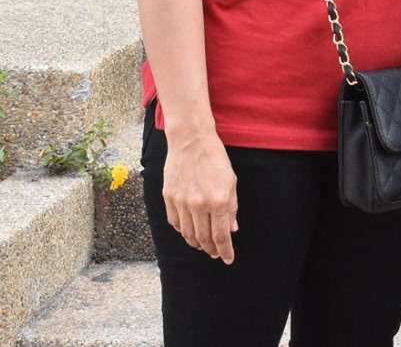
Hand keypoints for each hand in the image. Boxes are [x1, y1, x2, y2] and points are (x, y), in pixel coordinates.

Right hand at [162, 129, 238, 263]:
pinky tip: (188, 232)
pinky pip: (175, 222)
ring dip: (196, 243)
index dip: (225, 250)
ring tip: (203, 245)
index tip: (228, 259)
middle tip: (216, 254)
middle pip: (203, 238)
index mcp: (218, 201)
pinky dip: (182, 231)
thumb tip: (232, 230)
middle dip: (211, 249)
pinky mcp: (168, 197)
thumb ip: (231, 208)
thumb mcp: (231, 182)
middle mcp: (198, 204)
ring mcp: (181, 202)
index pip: (221, 235)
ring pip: (187, 233)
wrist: (191, 141)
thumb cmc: (215, 159)